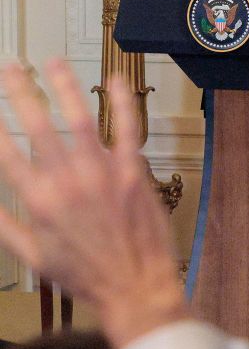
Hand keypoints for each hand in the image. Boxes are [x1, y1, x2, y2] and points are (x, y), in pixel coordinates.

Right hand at [0, 61, 186, 348]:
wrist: (136, 286)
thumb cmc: (85, 275)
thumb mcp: (32, 256)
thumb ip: (4, 223)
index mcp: (39, 201)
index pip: (5, 152)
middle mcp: (67, 182)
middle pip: (37, 126)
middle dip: (20, 92)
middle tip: (10, 68)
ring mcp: (103, 174)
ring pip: (79, 119)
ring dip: (65, 87)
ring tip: (53, 62)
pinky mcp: (134, 172)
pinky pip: (128, 129)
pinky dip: (122, 102)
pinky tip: (115, 81)